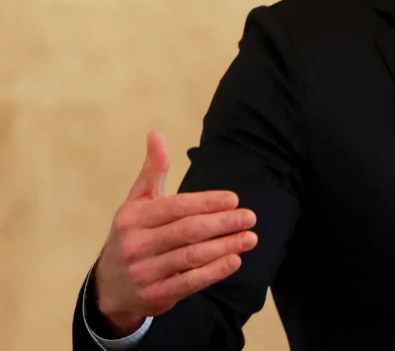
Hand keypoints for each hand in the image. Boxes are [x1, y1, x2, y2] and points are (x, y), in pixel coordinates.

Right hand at [92, 131, 258, 334]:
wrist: (108, 287)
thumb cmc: (131, 236)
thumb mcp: (137, 202)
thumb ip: (152, 170)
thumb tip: (157, 133)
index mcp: (133, 218)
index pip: (176, 207)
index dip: (207, 202)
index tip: (235, 199)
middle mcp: (136, 244)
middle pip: (187, 231)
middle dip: (222, 223)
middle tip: (250, 217)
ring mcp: (144, 272)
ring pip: (191, 256)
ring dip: (225, 246)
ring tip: (250, 238)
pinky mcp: (155, 296)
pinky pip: (188, 282)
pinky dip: (214, 272)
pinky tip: (234, 260)